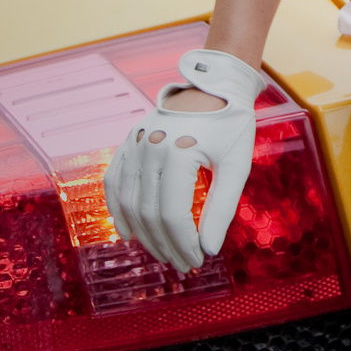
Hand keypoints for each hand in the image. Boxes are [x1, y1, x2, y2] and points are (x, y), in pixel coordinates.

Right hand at [104, 48, 264, 270]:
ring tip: (164, 253)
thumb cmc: (231, 125)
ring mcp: (135, 144)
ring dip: (144, 235)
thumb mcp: (237, 164)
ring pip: (129, 203)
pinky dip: (118, 209)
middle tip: (183, 264)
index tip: (197, 259)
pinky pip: (114, 182)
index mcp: (179, 151)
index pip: (172, 215)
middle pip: (149, 214)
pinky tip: (128, 232)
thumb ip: (223, 207)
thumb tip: (210, 249)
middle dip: (166, 245)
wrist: (215, 86)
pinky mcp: (128, 141)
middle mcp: (150, 147)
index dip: (183, 243)